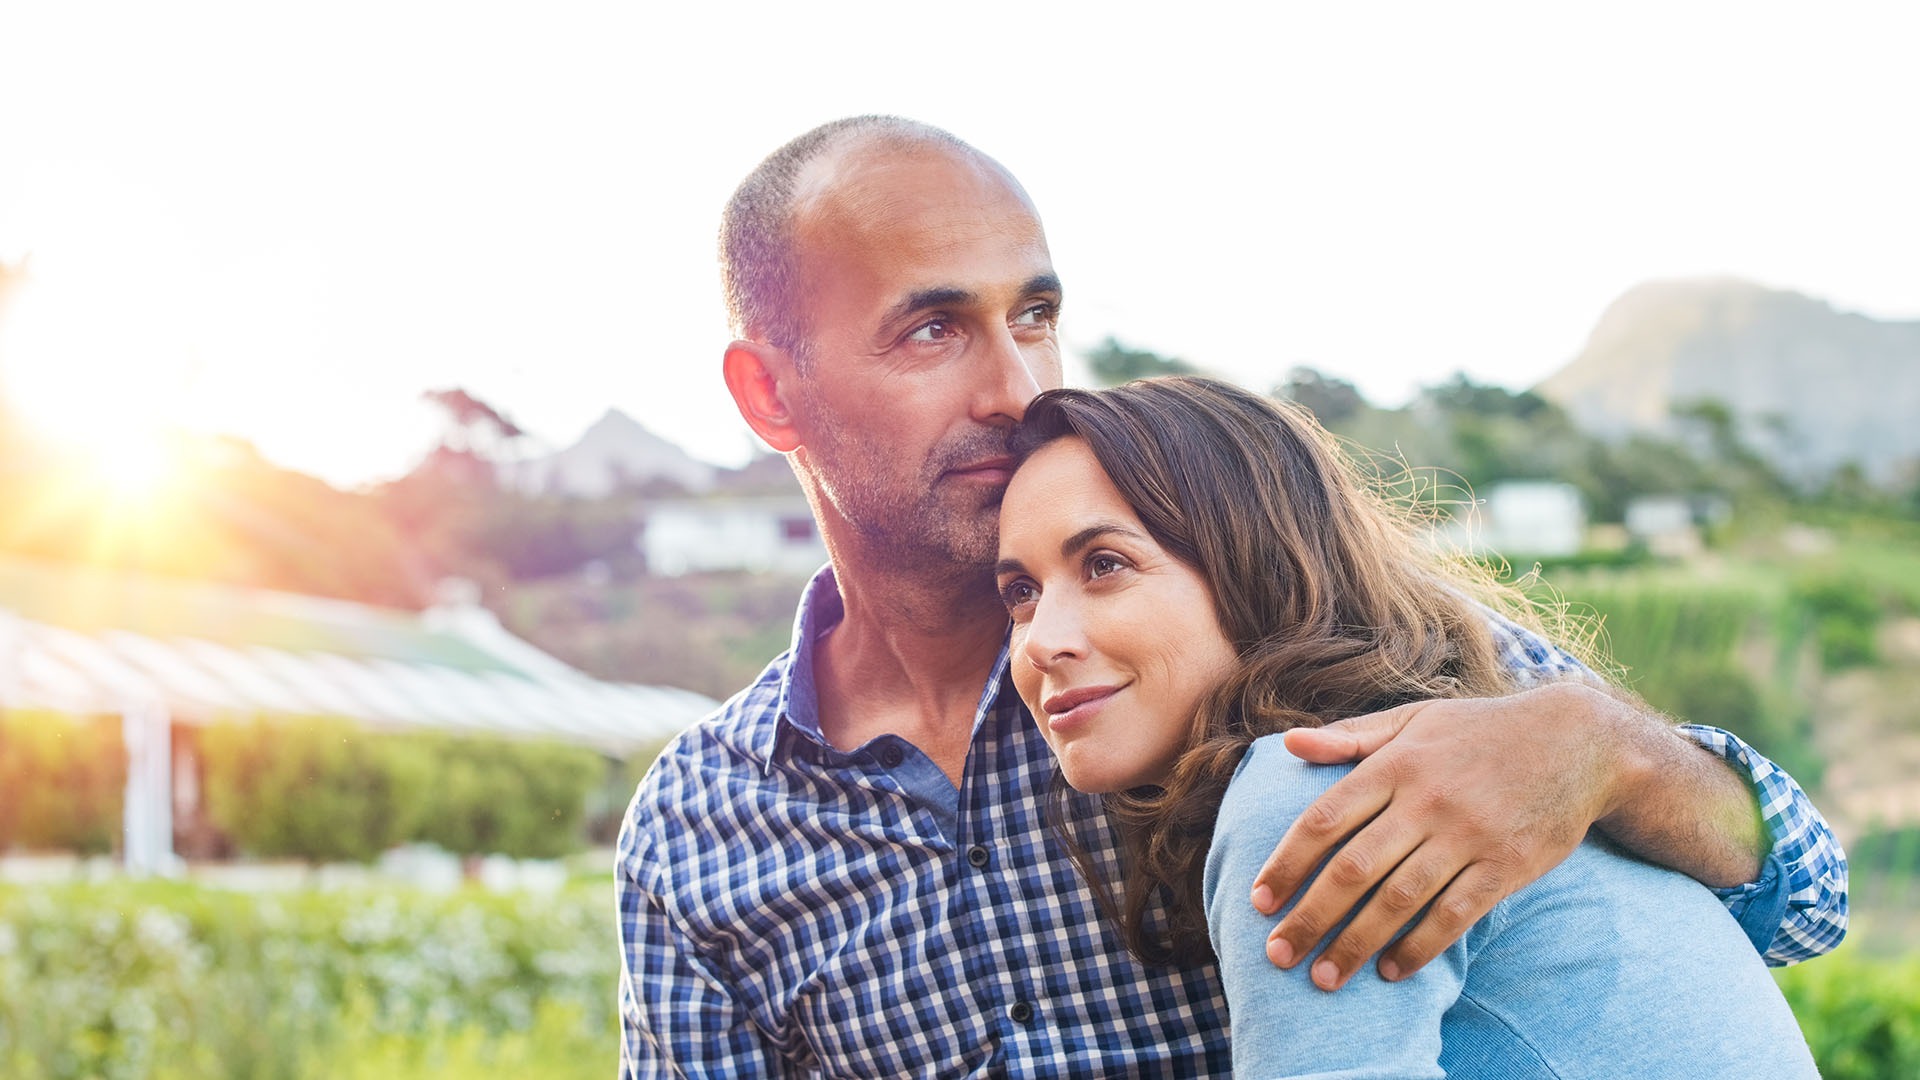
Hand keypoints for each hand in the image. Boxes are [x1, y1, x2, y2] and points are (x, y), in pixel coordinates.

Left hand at [1249, 682, 1623, 990]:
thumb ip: (1350, 738)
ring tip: (1325, 978)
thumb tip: (1288, 746)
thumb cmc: (1480, 731)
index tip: (1259, 900)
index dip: (1286, 863)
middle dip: (1309, 917)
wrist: (1578, 741)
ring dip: (1356, 944)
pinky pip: (1454, 915)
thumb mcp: (1413, 720)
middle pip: (1352, 869)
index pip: (1324, 820)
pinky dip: (1419, 947)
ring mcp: (1468, 835)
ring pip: (1398, 899)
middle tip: (1277, 954)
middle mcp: (1426, 801)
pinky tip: (1391, 971)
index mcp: (1395, 765)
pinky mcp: (1506, 866)